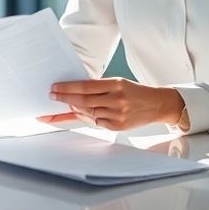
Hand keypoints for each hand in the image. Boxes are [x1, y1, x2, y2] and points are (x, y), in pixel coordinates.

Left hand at [38, 78, 183, 130]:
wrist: (157, 104)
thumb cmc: (134, 92)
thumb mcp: (118, 83)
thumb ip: (98, 88)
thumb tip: (73, 92)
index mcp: (116, 84)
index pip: (85, 86)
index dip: (67, 88)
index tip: (55, 88)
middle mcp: (117, 99)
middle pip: (83, 101)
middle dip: (64, 99)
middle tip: (51, 96)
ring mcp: (117, 114)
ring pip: (88, 113)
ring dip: (74, 109)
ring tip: (65, 105)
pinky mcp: (118, 126)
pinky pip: (96, 122)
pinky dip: (88, 118)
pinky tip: (81, 114)